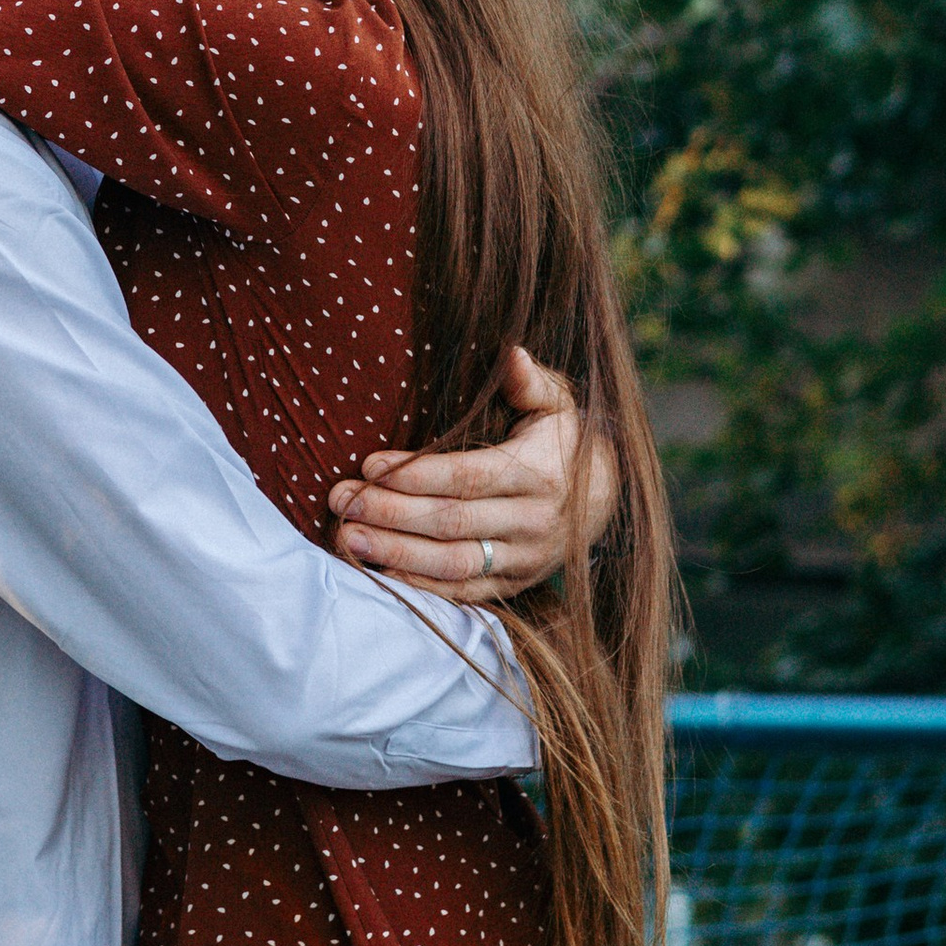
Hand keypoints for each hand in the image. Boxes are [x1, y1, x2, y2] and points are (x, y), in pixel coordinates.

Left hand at [327, 346, 612, 599]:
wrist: (605, 498)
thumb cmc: (563, 440)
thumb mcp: (558, 403)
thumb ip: (530, 381)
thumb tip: (511, 353)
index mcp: (540, 474)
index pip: (468, 477)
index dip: (416, 474)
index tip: (368, 464)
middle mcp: (533, 522)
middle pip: (452, 522)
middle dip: (391, 513)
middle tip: (340, 499)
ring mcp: (523, 559)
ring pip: (452, 562)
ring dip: (395, 553)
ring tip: (347, 538)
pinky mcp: (514, 585)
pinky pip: (463, 592)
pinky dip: (420, 586)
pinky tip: (379, 572)